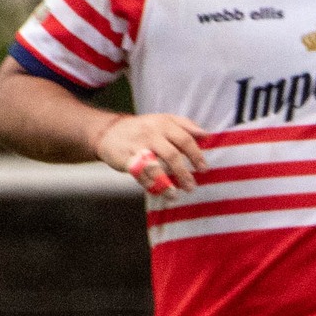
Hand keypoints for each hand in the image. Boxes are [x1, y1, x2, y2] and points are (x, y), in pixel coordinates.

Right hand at [92, 113, 207, 193]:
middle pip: (172, 154)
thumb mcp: (163, 120)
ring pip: (155, 167)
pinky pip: (139, 175)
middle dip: (183, 173)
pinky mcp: (126, 160)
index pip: (185, 139)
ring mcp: (137, 147)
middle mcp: (151, 133)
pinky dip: (150, 185)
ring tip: (175, 195)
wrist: (109, 131)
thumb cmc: (143, 128)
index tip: (203, 169)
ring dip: (166, 184)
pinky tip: (159, 193)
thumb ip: (186, 126)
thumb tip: (206, 135)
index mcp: (164, 123)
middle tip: (192, 186)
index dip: (196, 155)